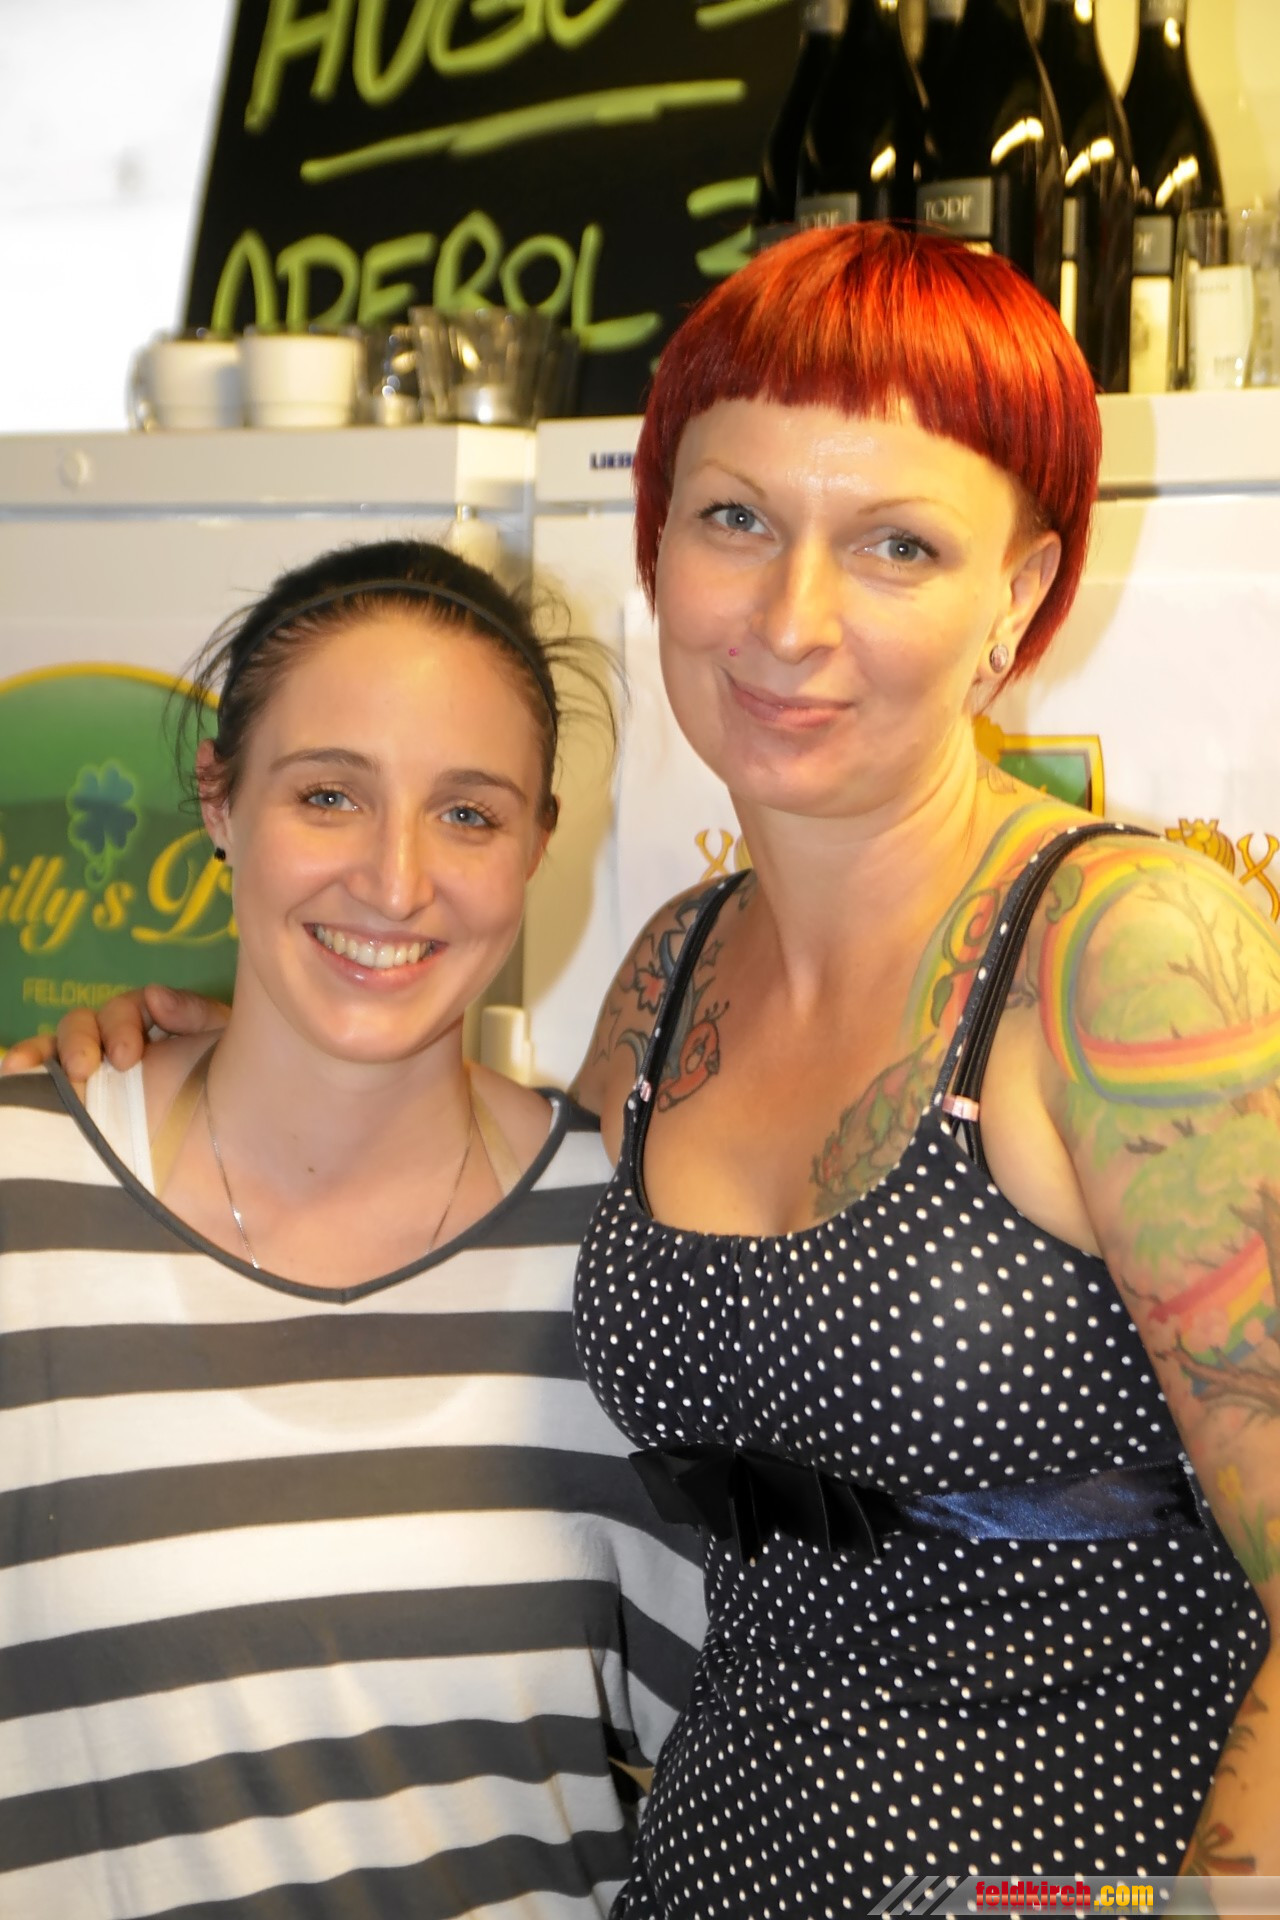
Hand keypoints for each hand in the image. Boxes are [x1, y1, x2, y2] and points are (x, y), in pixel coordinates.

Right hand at [0, 985, 229, 1080]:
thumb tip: (154, 995)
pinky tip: (12, 1072)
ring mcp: (94, 1072)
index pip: (127, 1009)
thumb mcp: (224, 1042)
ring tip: (23, 1064)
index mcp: (152, 1023)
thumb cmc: (230, 1082)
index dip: (123, 1023)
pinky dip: (25, 1070)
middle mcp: (115, 1042)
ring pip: (58, 1048)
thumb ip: (194, 1015)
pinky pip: (43, 1080)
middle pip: (85, 1024)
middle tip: (87, 1069)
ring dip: (42, 1052)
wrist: (238, 1142)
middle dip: (82, 1041)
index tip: (128, 1057)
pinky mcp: (80, 1103)